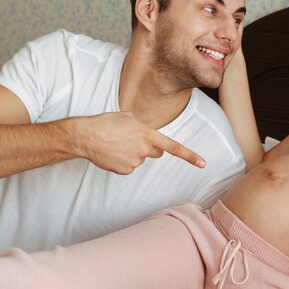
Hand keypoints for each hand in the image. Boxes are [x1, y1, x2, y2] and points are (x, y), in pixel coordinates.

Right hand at [73, 112, 204, 173]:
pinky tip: (113, 153)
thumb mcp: (127, 117)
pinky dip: (123, 161)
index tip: (203, 164)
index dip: (190, 156)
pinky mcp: (125, 170)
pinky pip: (130, 166)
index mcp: (147, 134)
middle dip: (150, 147)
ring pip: (141, 159)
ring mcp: (135, 161)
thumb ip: (142, 125)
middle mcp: (144, 149)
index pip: (173, 147)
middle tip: (132, 140)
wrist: (85, 136)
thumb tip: (146, 132)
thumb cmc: (105, 123)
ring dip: (133, 153)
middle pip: (157, 152)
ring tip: (117, 144)